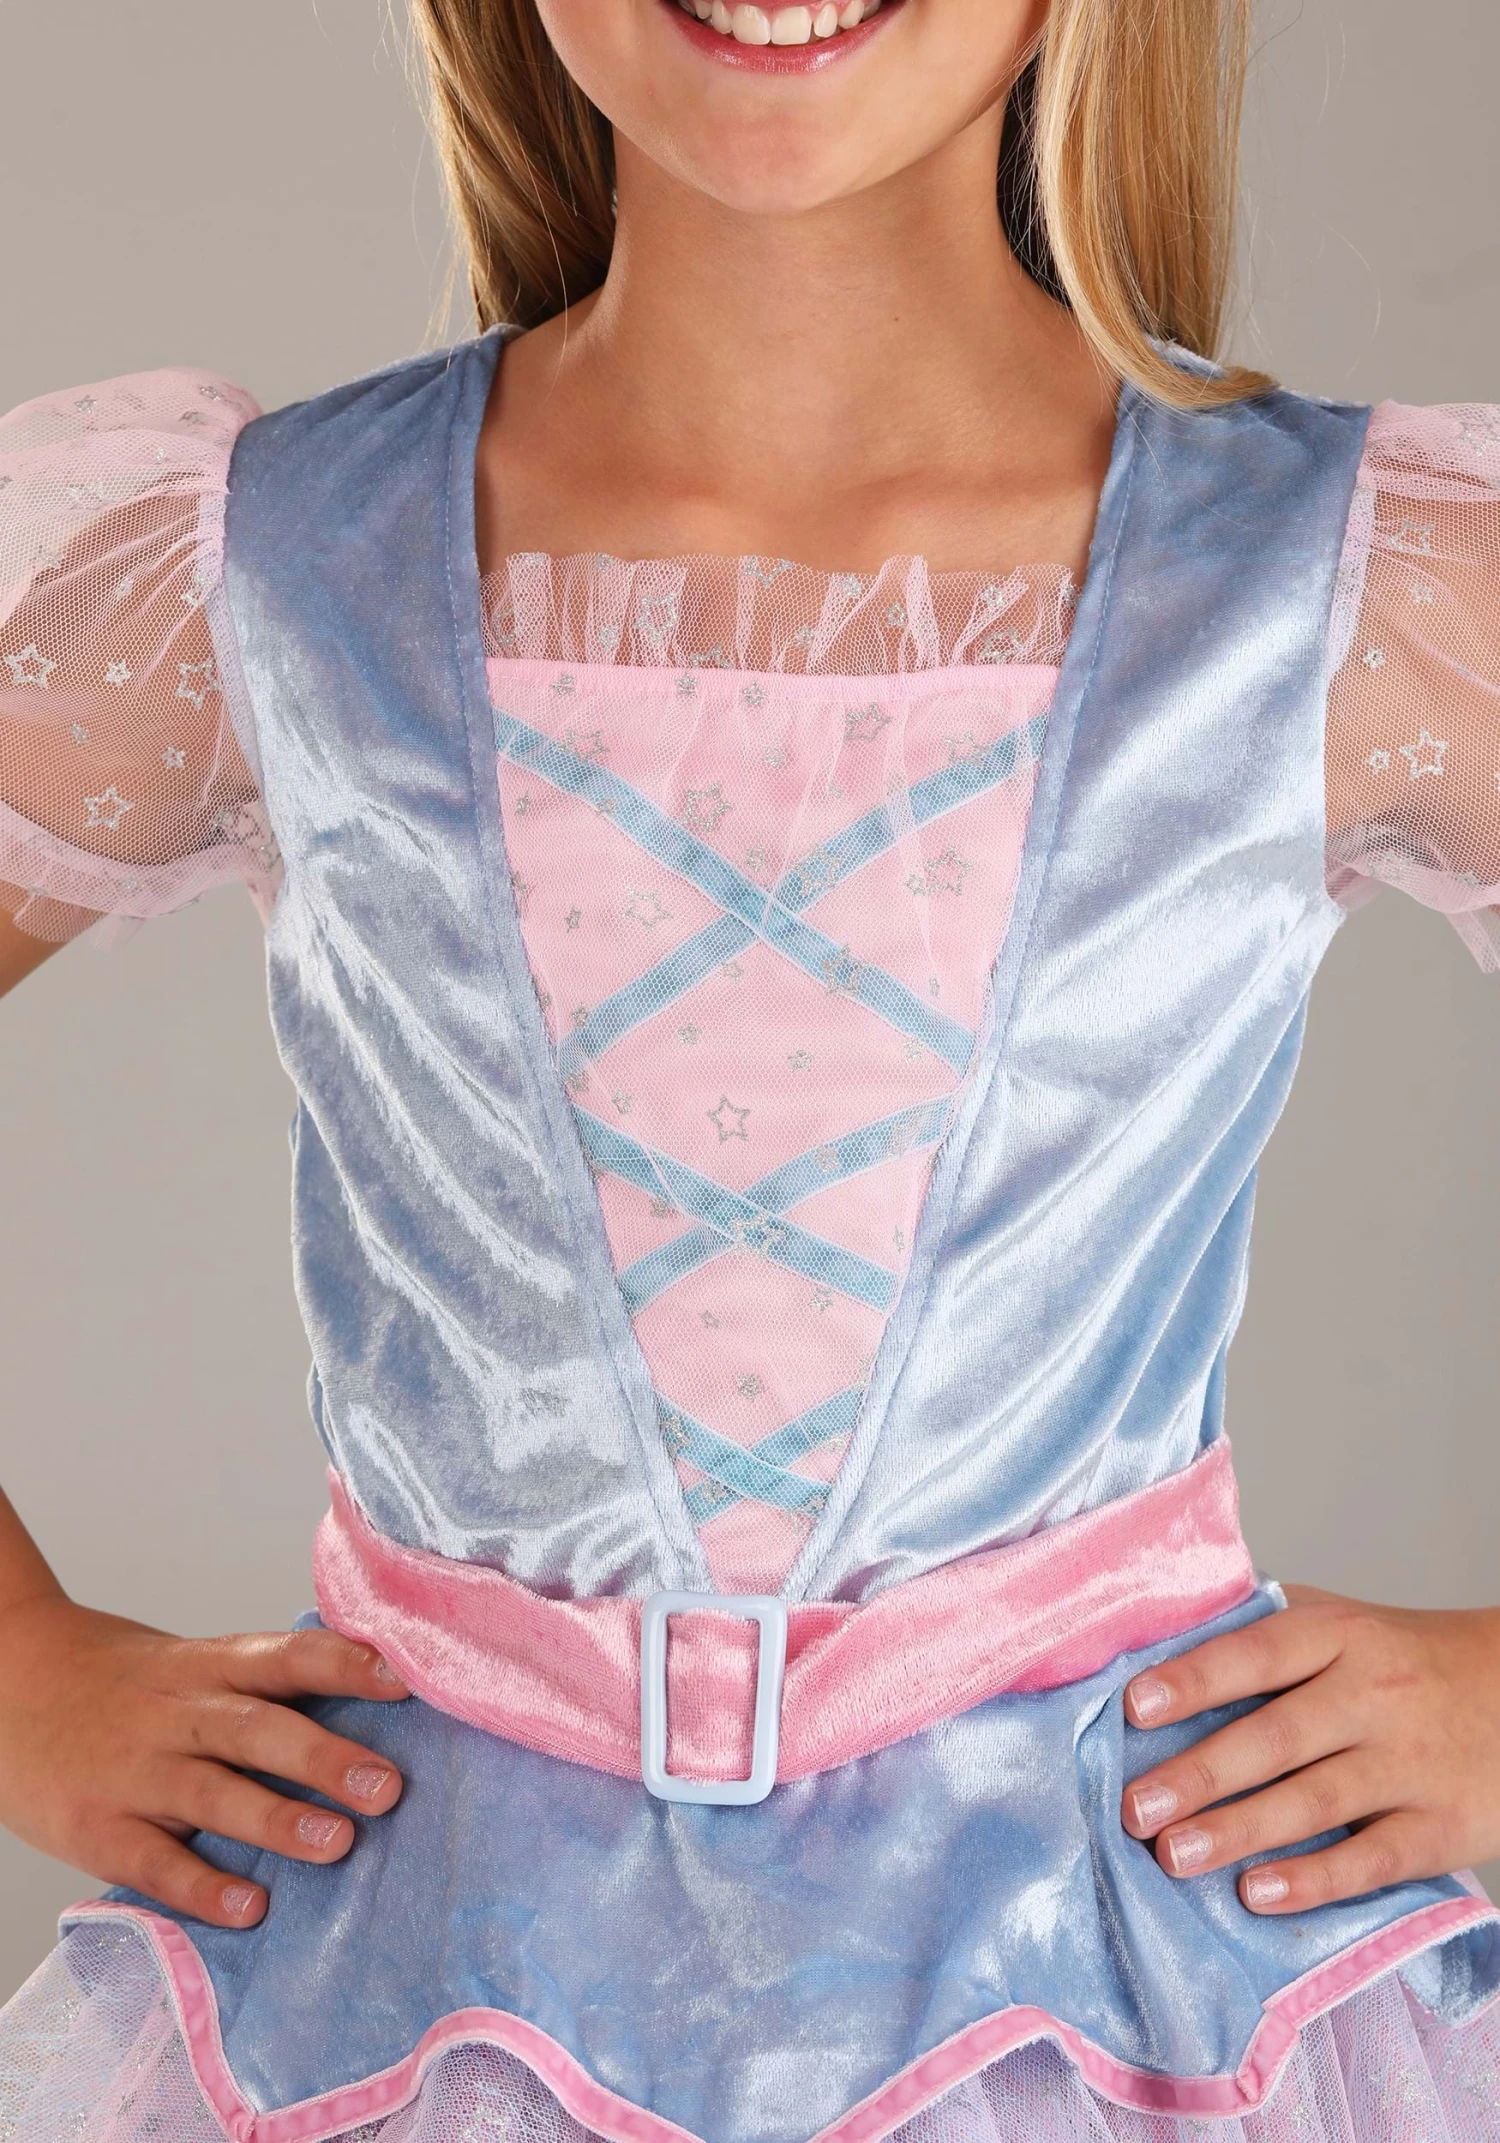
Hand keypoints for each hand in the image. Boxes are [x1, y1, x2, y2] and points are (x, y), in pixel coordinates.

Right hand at [0, 1593, 409, 1929]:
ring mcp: (135, 1771)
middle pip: (255, 1729)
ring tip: (338, 1843)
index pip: (285, 1657)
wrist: (8, 1680)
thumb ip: (262, 1688)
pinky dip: (202, 1886)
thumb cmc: (124, 1682)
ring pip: (210, 1793)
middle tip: (387, 1787)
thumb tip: (370, 1710)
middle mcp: (178, 1713)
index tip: (404, 1680)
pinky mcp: (97, 1827)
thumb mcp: (192, 1665)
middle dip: (323, 1757)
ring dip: (276, 1820)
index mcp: (209, 1666)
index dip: (344, 1665)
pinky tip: (250, 1908)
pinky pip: (154, 1861)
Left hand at [1120, 1584, 1499, 1911]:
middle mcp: (1372, 1695)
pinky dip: (1315, 1879)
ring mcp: (1409, 1763)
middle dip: (1200, 1774)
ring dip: (1240, 1831)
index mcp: (1337, 1635)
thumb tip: (1154, 1647)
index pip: (1257, 1654)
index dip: (1194, 1679)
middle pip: (1277, 1736)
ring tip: (1174, 1855)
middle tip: (1133, 1808)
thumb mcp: (1338, 1623)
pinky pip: (1373, 1858)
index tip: (1134, 1707)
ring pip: (1316, 1801)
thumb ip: (1260, 1631)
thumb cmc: (1400, 1659)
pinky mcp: (1441, 1827)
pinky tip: (1258, 1893)